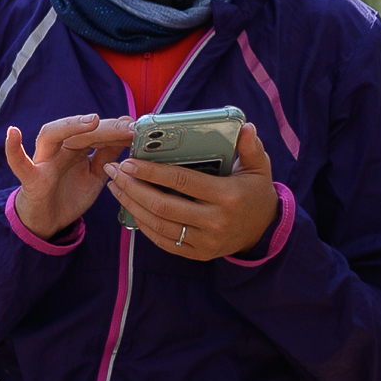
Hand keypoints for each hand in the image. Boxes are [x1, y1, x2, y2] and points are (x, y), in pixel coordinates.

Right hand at [4, 113, 133, 242]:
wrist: (47, 220)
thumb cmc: (69, 194)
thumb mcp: (95, 175)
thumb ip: (107, 156)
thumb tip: (127, 135)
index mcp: (76, 148)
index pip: (96, 133)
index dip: (116, 129)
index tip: (138, 127)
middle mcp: (58, 149)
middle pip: (79, 131)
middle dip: (104, 127)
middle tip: (128, 126)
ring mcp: (43, 161)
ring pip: (51, 136)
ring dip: (70, 125)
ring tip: (92, 121)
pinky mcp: (31, 178)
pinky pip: (20, 164)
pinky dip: (13, 149)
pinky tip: (13, 133)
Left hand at [104, 123, 280, 260]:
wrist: (265, 231)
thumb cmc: (255, 192)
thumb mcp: (259, 168)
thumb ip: (250, 147)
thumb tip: (245, 126)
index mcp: (227, 196)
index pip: (181, 181)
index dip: (152, 171)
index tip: (129, 161)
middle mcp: (215, 221)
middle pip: (163, 206)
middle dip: (133, 188)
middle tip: (115, 171)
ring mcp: (206, 241)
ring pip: (158, 225)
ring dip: (132, 206)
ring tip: (116, 187)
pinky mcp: (198, 254)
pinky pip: (164, 241)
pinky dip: (144, 225)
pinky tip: (131, 208)